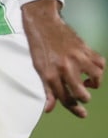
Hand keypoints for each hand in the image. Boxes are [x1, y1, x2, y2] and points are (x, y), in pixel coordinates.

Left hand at [22, 0, 104, 116]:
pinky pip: (100, 64)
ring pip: (95, 79)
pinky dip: (98, 69)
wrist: (43, 24)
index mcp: (49, 74)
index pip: (64, 98)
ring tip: (85, 81)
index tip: (82, 113)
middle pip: (81, 93)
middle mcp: (64, 67)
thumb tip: (49, 109)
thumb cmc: (39, 47)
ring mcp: (77, 58)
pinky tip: (90, 69)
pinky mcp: (86, 49)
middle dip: (83, 97)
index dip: (74, 109)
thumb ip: (47, 89)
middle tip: (81, 93)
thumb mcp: (38, 69)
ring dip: (93, 83)